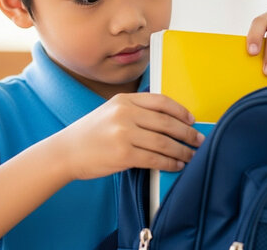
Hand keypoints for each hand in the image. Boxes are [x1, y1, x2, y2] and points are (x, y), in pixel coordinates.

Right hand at [57, 93, 203, 179]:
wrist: (66, 152)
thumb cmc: (90, 134)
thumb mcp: (110, 111)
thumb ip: (135, 111)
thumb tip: (168, 121)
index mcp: (124, 100)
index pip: (161, 101)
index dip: (180, 111)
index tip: (191, 120)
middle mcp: (125, 114)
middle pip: (167, 122)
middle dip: (187, 133)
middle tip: (200, 140)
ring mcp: (124, 134)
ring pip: (164, 142)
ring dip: (182, 150)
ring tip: (192, 156)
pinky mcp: (123, 154)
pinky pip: (154, 159)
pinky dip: (169, 163)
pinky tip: (176, 165)